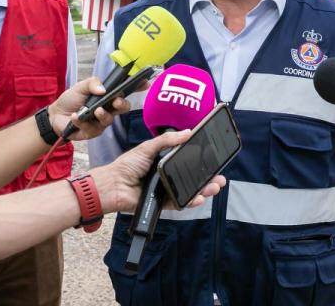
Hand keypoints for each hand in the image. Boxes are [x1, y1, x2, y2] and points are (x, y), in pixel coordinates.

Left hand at [49, 77, 142, 139]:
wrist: (55, 115)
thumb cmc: (71, 100)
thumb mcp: (80, 86)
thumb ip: (92, 83)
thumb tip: (103, 89)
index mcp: (108, 97)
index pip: (125, 92)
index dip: (137, 87)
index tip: (145, 83)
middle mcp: (108, 109)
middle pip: (123, 108)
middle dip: (122, 104)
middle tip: (116, 101)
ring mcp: (101, 122)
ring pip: (109, 120)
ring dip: (103, 115)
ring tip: (95, 111)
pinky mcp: (92, 132)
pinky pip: (92, 128)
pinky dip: (82, 121)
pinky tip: (76, 116)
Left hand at [90, 131, 226, 213]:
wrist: (114, 185)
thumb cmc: (127, 165)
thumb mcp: (148, 147)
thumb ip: (167, 140)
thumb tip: (188, 132)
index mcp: (165, 162)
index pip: (188, 161)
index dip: (202, 162)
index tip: (215, 160)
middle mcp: (168, 176)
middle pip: (193, 178)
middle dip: (208, 179)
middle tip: (220, 178)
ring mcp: (166, 190)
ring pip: (190, 191)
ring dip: (204, 190)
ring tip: (215, 186)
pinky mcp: (163, 203)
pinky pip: (179, 203)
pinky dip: (190, 201)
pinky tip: (198, 197)